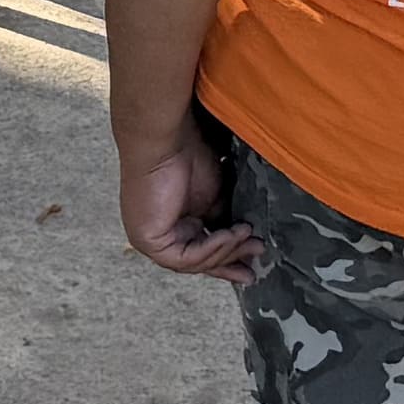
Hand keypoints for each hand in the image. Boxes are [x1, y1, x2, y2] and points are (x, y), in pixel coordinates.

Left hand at [120, 123, 259, 281]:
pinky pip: (184, 257)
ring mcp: (151, 240)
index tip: (253, 262)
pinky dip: (211, 249)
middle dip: (230, 262)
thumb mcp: (215, 197)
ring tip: (248, 236)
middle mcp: (160, 234)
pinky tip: (229, 235)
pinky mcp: (148, 241)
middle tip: (255, 261)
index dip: (228, 259)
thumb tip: (244, 239)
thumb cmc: (187, 156)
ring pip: (193, 263)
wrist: (168, 140)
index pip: (201, 252)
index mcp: (173, 224)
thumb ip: (223, 221)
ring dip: (226, 252)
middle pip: (199, 262)